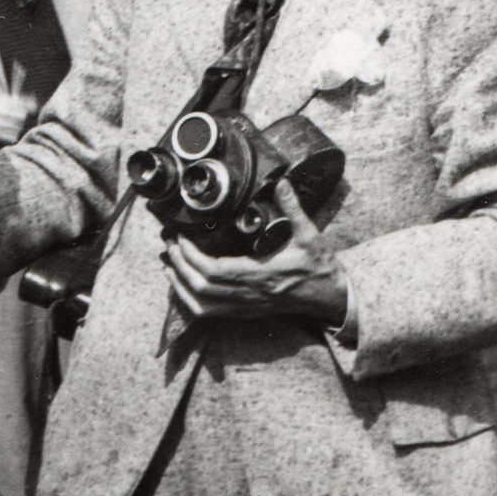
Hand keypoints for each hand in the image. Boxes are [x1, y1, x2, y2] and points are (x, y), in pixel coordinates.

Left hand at [162, 180, 347, 322]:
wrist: (328, 296)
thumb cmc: (317, 266)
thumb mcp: (309, 235)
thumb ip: (294, 208)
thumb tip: (281, 183)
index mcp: (261, 275)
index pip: (215, 271)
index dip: (192, 256)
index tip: (180, 236)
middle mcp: (249, 294)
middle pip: (200, 286)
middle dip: (179, 264)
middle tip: (169, 241)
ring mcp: (245, 306)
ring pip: (201, 303)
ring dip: (179, 283)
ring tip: (169, 260)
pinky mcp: (244, 312)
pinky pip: (209, 312)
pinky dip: (189, 299)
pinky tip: (182, 284)